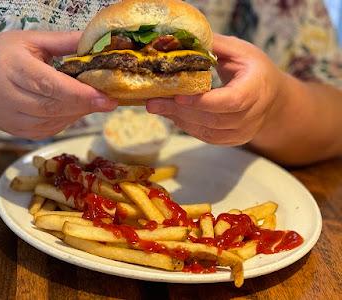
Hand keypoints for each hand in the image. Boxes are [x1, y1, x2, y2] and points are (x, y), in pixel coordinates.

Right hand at [0, 31, 116, 139]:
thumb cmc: (3, 56)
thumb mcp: (30, 41)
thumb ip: (64, 42)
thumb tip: (97, 43)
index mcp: (12, 67)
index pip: (50, 85)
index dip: (80, 94)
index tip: (106, 97)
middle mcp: (7, 96)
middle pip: (53, 107)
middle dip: (85, 105)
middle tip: (108, 101)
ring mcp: (10, 118)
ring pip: (52, 122)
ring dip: (78, 114)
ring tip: (93, 103)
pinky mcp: (16, 132)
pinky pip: (47, 131)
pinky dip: (66, 122)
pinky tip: (74, 111)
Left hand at [146, 34, 283, 145]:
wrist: (273, 98)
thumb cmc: (256, 70)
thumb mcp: (241, 52)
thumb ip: (216, 47)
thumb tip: (185, 41)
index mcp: (256, 90)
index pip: (230, 101)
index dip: (203, 101)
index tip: (178, 95)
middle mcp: (251, 116)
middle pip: (212, 119)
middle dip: (180, 111)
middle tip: (153, 102)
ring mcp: (242, 132)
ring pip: (206, 131)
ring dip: (179, 119)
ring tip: (158, 106)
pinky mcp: (232, 140)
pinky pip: (206, 137)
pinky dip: (187, 126)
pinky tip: (172, 114)